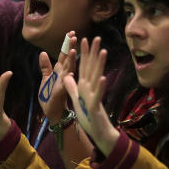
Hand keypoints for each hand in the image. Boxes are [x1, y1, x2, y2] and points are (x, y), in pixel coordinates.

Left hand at [37, 31, 76, 122]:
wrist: (51, 111)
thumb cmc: (49, 96)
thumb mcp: (45, 78)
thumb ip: (45, 66)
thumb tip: (43, 53)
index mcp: (59, 71)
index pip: (64, 54)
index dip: (66, 44)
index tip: (71, 33)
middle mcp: (64, 74)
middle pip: (68, 58)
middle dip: (71, 47)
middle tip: (74, 35)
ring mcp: (64, 82)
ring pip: (69, 68)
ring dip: (71, 59)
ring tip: (73, 49)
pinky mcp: (63, 91)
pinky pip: (66, 82)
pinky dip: (69, 77)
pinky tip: (71, 71)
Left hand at [61, 37, 116, 153]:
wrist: (98, 131)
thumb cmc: (88, 115)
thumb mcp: (75, 98)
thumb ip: (70, 86)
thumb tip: (66, 74)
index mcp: (84, 85)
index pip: (82, 65)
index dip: (82, 52)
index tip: (81, 38)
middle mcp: (90, 88)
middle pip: (91, 67)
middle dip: (93, 52)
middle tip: (96, 37)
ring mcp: (94, 96)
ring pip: (97, 77)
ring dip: (100, 64)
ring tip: (103, 51)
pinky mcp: (95, 106)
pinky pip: (98, 95)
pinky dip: (100, 87)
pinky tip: (103, 77)